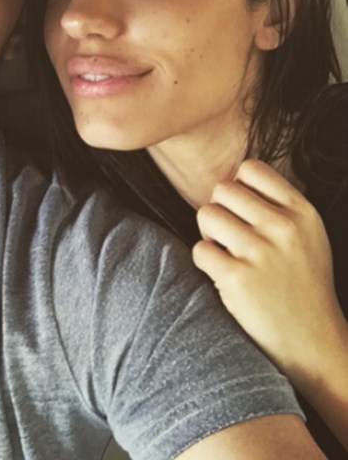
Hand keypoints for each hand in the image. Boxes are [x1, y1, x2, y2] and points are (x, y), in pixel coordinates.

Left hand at [192, 158, 345, 379]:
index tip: (243, 212)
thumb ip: (278, 205)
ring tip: (228, 255)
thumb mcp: (308, 235)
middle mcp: (284, 227)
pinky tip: (224, 275)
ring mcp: (261, 253)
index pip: (250, 168)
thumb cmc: (302, 285)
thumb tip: (232, 179)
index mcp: (302, 212)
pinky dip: (205, 262)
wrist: (313, 343)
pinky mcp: (238, 279)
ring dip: (209, 235)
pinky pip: (199, 250)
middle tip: (230, 237)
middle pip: (222, 190)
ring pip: (206, 214)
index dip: (238, 188)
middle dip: (220, 211)